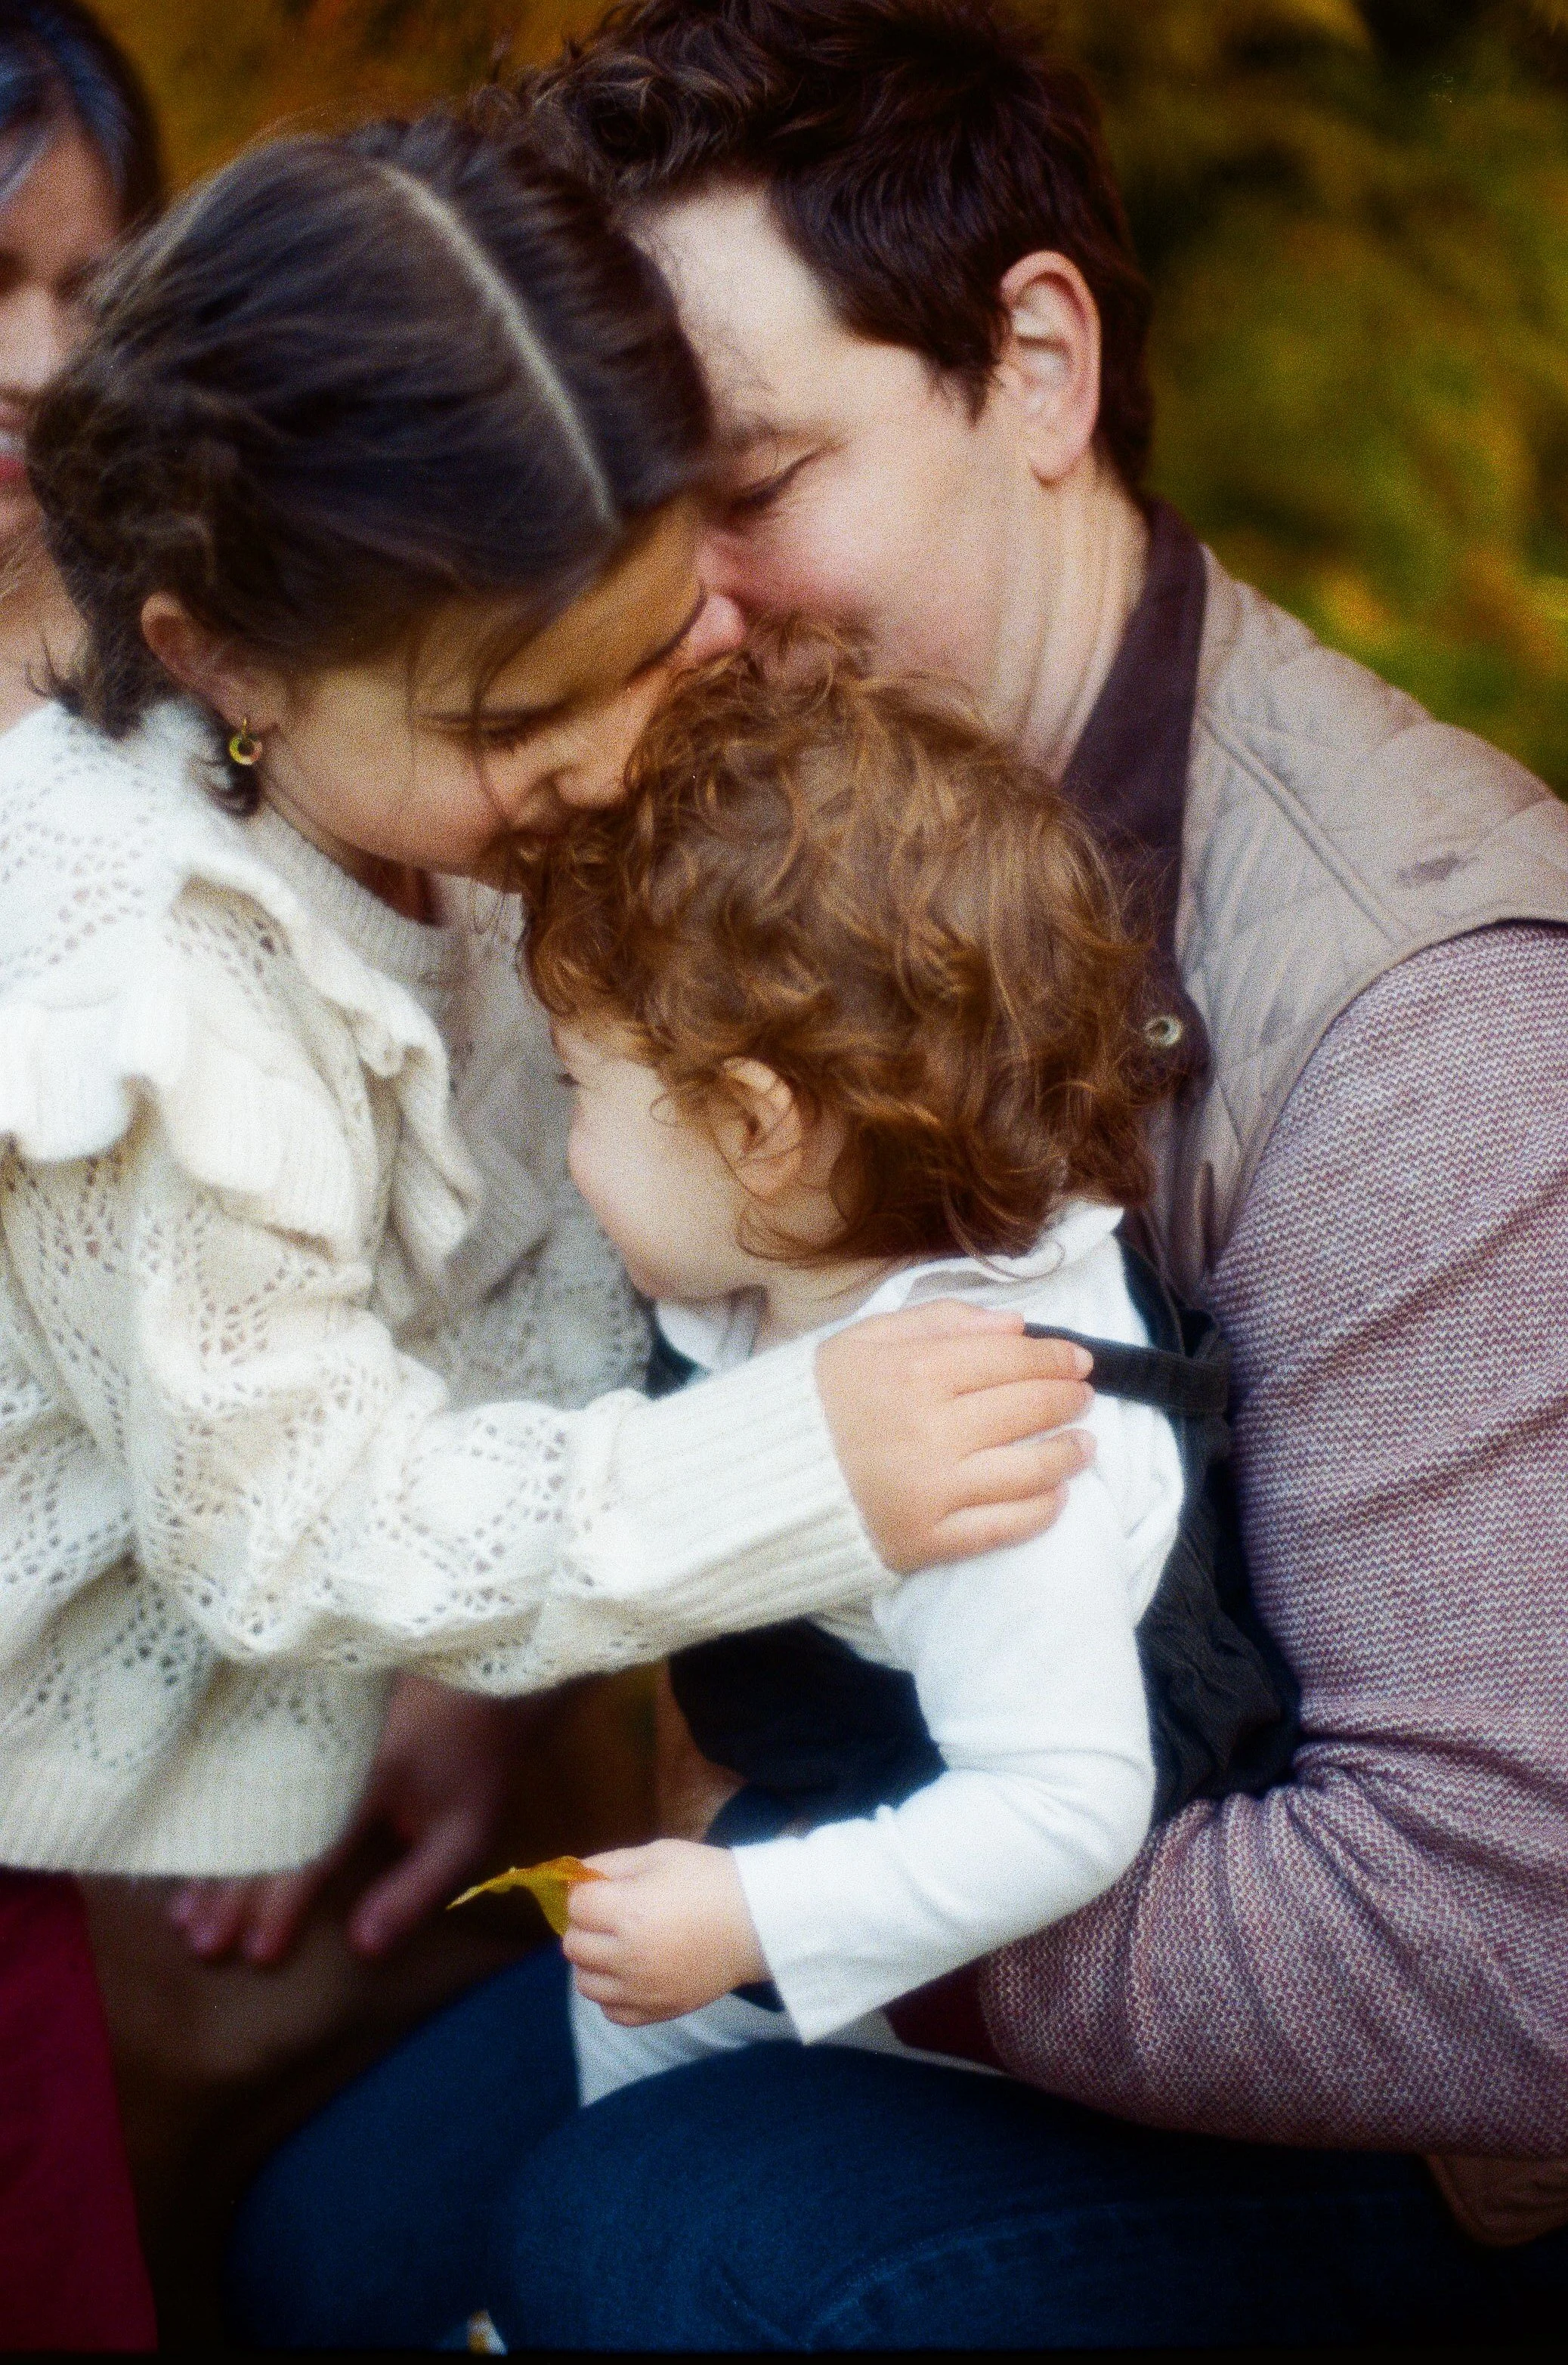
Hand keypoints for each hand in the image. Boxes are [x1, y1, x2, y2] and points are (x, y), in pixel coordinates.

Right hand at [169, 1675, 531, 1965]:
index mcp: (367, 1783)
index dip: (281, 1907)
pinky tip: (195, 1855)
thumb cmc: (475, 1766)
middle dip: (230, 1894)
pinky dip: (218, 1819)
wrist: (480, 1676)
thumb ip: (416, 1892)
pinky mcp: (298, 1723)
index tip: (258, 1955)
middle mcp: (325, 1757)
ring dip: (213, 1862)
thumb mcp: (466, 1836)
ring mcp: (306, 1733)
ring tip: (182, 1916)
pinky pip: (246, 1774)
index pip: (311, 1853)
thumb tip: (361, 1949)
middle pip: (264, 1831)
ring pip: (243, 1803)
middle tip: (201, 1946)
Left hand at [562, 1839, 765, 2024]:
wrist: (759, 1922)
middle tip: (611, 1915)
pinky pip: (611, 2011)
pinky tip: (631, 1973)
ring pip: (586, 1983)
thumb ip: (611, 1864)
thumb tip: (575, 1878)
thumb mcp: (660, 1855)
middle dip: (586, 1926)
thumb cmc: (710, 1880)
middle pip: (574, 1945)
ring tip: (620, 1945)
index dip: (586, 1893)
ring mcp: (642, 1990)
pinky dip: (612, 1993)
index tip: (603, 1889)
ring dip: (594, 1962)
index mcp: (628, 1912)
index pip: (576, 1906)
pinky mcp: (658, 2011)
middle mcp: (628, 1956)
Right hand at [816, 1299, 1094, 1570]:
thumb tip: (1015, 1325)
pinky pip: (1003, 1527)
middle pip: (1027, 1409)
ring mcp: (932, 1491)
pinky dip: (1041, 1509)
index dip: (1053, 1356)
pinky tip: (1057, 1495)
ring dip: (1069, 1454)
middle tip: (1084, 1395)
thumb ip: (939, 1322)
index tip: (1078, 1358)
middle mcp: (931, 1430)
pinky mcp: (926, 1541)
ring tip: (1085, 1445)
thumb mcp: (862, 1339)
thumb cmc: (813, 1402)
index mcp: (913, 1372)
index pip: (1009, 1358)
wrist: (755, 1482)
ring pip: (1029, 1469)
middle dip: (1068, 1399)